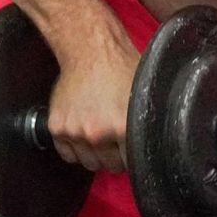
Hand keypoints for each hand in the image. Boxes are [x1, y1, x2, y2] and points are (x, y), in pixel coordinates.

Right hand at [45, 26, 139, 171]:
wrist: (91, 51)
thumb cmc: (120, 68)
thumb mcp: (145, 95)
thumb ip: (148, 123)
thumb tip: (160, 142)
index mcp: (122, 127)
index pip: (132, 163)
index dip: (134, 156)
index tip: (133, 149)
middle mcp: (97, 133)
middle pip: (110, 166)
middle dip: (115, 155)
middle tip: (116, 138)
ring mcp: (75, 132)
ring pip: (89, 163)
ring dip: (95, 154)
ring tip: (100, 134)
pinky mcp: (57, 128)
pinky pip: (67, 155)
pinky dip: (75, 148)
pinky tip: (84, 133)